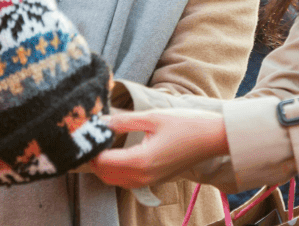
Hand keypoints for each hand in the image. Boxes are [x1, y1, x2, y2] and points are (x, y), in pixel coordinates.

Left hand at [90, 109, 228, 188]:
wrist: (212, 138)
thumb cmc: (185, 124)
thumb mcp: (152, 117)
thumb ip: (123, 120)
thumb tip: (101, 121)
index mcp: (140, 161)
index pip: (102, 162)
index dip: (90, 149)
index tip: (85, 133)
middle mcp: (143, 177)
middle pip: (105, 175)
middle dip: (93, 159)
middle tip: (90, 138)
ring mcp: (149, 181)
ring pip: (114, 180)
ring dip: (103, 166)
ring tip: (100, 144)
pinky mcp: (155, 180)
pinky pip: (127, 181)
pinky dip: (116, 170)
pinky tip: (116, 152)